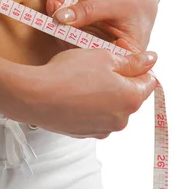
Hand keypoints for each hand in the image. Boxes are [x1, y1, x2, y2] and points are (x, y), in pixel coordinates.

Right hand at [3, 48, 158, 138]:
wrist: (36, 96)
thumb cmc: (68, 73)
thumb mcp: (102, 56)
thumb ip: (131, 60)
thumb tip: (151, 59)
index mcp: (131, 98)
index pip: (148, 80)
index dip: (136, 65)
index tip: (120, 57)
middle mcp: (122, 119)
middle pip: (129, 95)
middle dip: (118, 80)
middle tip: (96, 65)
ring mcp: (104, 129)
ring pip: (111, 106)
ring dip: (103, 93)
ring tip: (80, 79)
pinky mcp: (85, 133)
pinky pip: (94, 116)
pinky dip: (88, 105)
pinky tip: (72, 92)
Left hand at [47, 0, 160, 52]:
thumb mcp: (111, 4)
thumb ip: (87, 12)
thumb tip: (60, 18)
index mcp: (126, 55)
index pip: (95, 55)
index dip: (73, 41)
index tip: (57, 23)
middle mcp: (111, 53)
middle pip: (79, 46)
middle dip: (62, 25)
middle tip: (52, 4)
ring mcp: (98, 42)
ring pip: (72, 35)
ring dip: (59, 14)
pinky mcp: (89, 32)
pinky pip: (71, 25)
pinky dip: (62, 10)